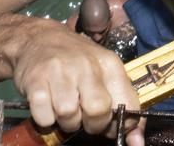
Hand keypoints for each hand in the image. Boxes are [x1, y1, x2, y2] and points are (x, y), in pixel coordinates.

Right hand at [12, 23, 143, 143]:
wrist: (38, 38)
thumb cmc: (75, 60)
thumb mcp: (103, 72)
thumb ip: (122, 104)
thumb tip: (137, 142)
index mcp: (109, 64)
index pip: (127, 104)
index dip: (119, 125)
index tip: (111, 129)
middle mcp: (86, 65)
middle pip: (98, 110)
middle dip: (92, 124)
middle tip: (85, 117)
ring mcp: (59, 71)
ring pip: (69, 115)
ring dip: (66, 122)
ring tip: (65, 108)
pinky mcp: (36, 80)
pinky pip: (44, 117)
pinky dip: (46, 119)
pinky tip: (48, 105)